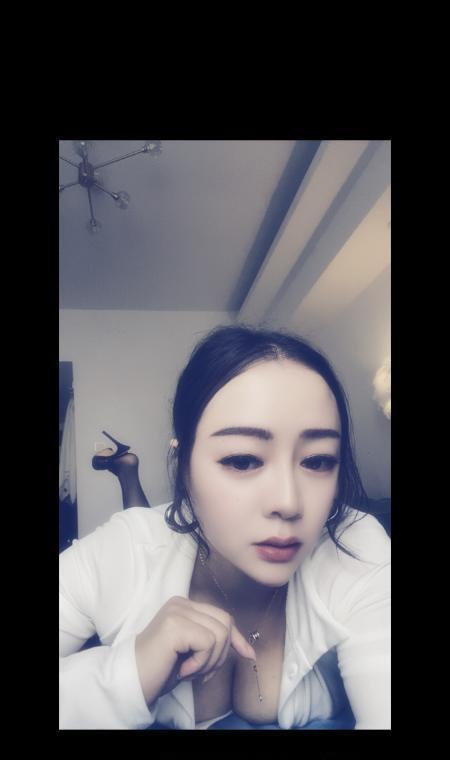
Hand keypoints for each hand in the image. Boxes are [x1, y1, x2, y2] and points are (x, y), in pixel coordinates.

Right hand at [135, 595, 254, 705]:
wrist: (132, 681)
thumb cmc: (161, 669)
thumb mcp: (194, 653)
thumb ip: (216, 645)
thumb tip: (250, 651)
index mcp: (185, 606)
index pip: (223, 617)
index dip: (237, 638)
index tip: (248, 656)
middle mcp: (181, 603)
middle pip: (225, 623)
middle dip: (221, 655)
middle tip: (201, 672)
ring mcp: (177, 611)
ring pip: (220, 634)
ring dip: (209, 662)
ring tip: (189, 671)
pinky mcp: (175, 624)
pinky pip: (208, 643)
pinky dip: (200, 663)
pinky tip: (182, 670)